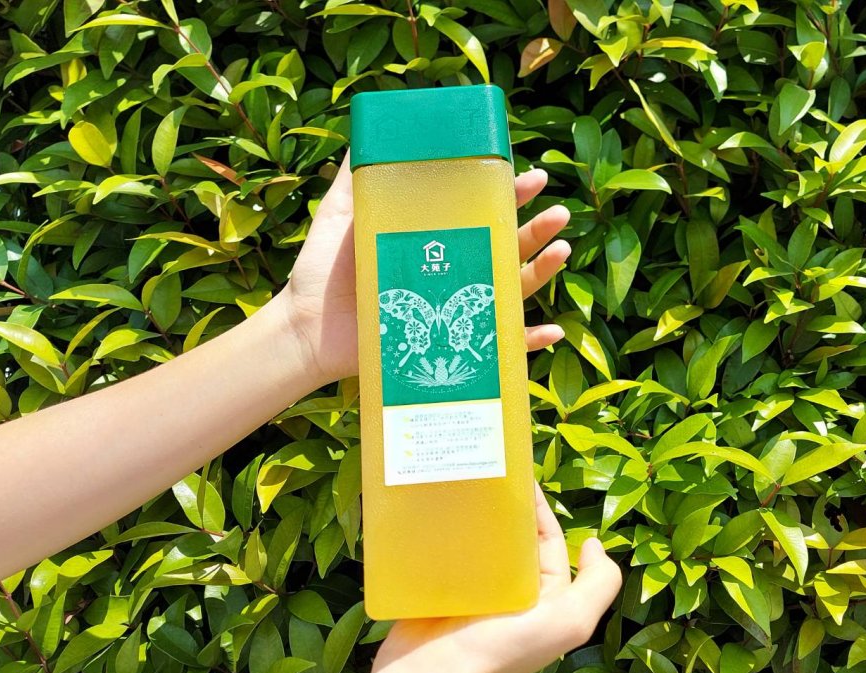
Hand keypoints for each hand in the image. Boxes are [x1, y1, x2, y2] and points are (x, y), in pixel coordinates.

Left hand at [278, 153, 572, 383]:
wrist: (304, 329)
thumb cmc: (323, 273)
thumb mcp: (340, 215)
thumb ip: (356, 177)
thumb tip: (368, 131)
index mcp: (436, 239)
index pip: (482, 211)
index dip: (509, 194)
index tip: (530, 175)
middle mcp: (453, 271)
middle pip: (507, 246)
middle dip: (537, 229)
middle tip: (558, 212)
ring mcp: (455, 310)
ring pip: (512, 288)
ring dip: (543, 271)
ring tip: (562, 250)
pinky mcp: (452, 345)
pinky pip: (500, 348)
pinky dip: (529, 342)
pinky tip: (553, 331)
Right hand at [372, 485, 621, 672]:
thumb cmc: (500, 649)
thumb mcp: (567, 622)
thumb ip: (597, 586)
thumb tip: (595, 545)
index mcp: (540, 597)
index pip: (547, 542)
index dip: (540, 509)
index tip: (522, 475)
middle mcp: (508, 592)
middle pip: (510, 535)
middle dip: (503, 504)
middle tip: (486, 465)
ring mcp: (470, 590)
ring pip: (475, 538)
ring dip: (469, 511)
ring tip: (457, 475)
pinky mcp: (435, 586)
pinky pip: (441, 550)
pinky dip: (439, 527)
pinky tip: (432, 504)